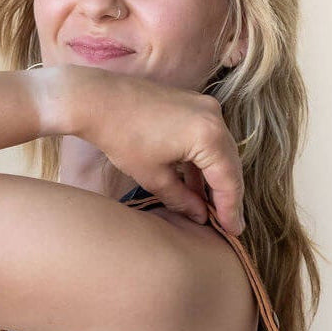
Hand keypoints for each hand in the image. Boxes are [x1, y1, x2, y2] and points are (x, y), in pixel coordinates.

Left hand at [65, 65, 244, 234]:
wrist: (98, 99)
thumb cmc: (123, 137)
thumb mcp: (154, 177)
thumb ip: (182, 200)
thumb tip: (201, 216)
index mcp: (208, 136)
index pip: (228, 181)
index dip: (231, 210)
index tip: (233, 231)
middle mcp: (214, 117)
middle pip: (230, 165)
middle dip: (228, 196)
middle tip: (230, 226)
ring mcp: (206, 108)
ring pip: (221, 152)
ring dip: (217, 180)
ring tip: (214, 210)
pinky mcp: (194, 105)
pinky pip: (209, 139)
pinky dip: (205, 163)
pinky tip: (198, 186)